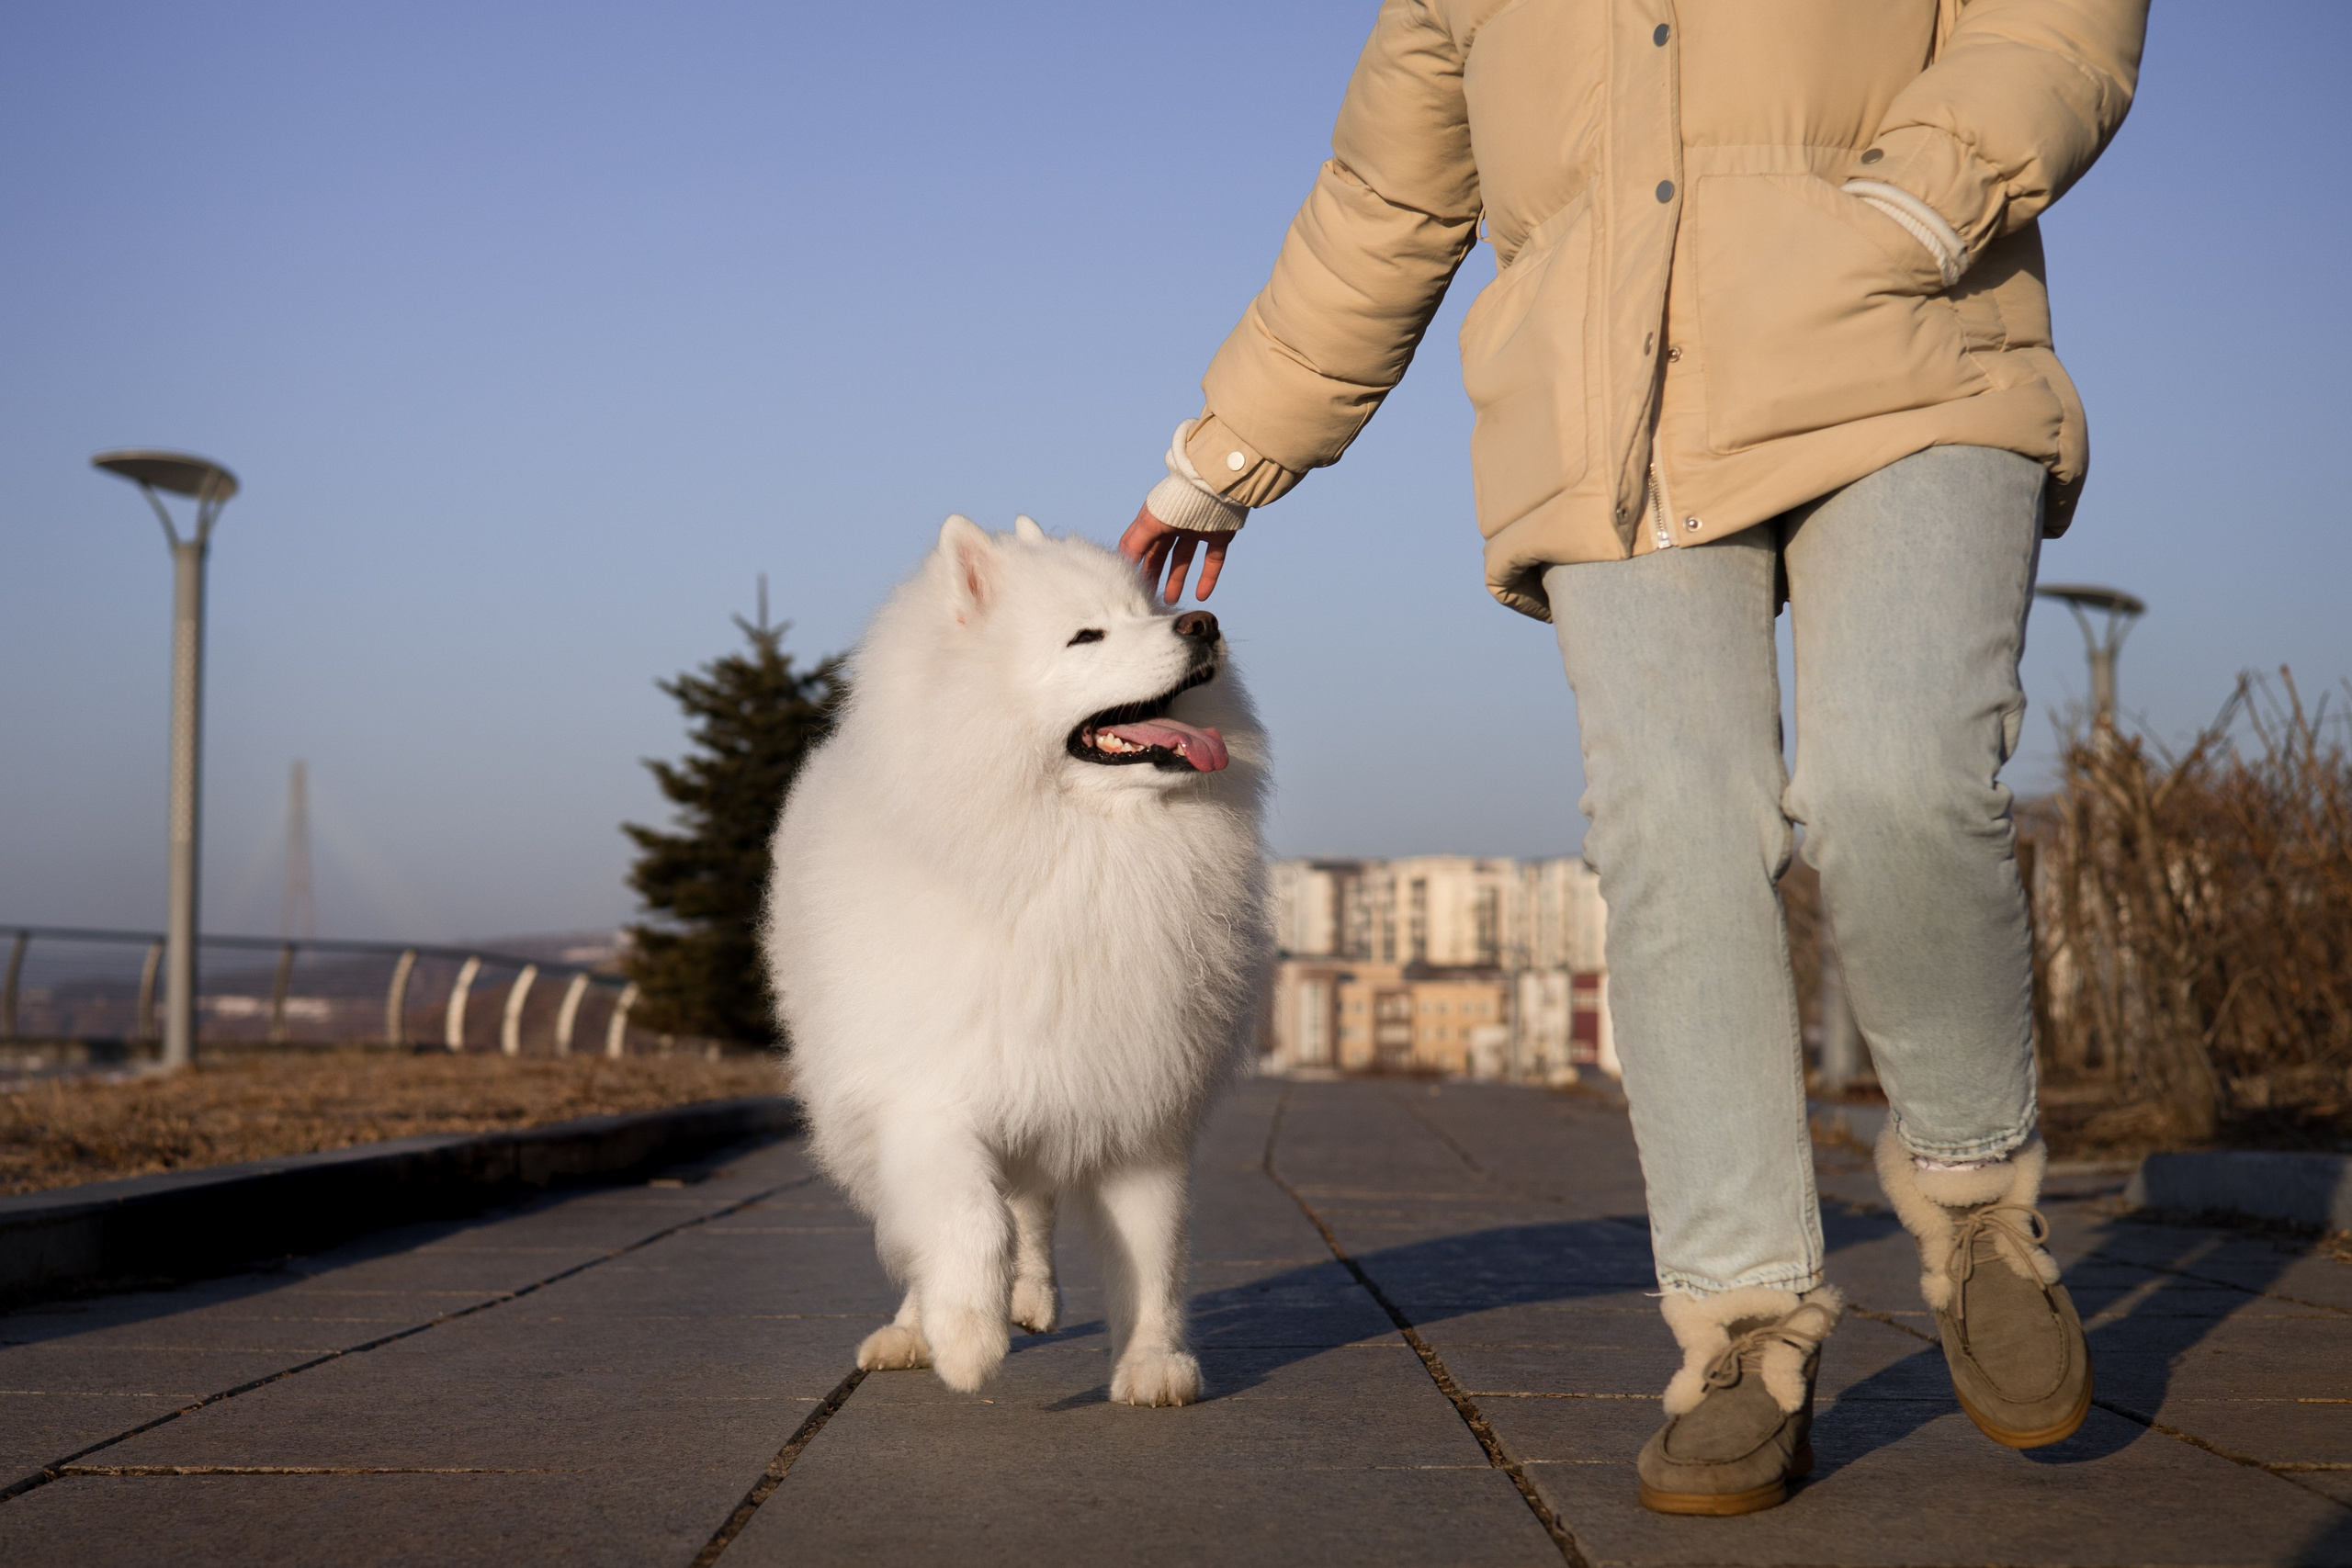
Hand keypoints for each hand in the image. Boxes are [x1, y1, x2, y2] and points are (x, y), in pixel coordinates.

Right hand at [1119, 505, 1235, 603]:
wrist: (1216, 487)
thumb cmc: (1178, 501)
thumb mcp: (1150, 522)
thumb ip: (1135, 543)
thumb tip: (1123, 566)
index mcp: (1156, 518)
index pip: (1139, 543)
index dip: (1133, 562)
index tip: (1129, 582)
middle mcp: (1175, 524)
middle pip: (1161, 554)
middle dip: (1154, 574)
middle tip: (1148, 596)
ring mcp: (1197, 530)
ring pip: (1184, 559)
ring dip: (1177, 580)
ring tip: (1170, 602)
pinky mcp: (1219, 536)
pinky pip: (1212, 561)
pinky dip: (1207, 578)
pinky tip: (1201, 596)